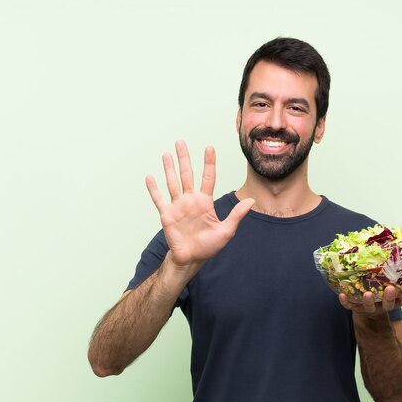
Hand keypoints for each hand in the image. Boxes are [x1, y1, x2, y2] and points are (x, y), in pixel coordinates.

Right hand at [145, 141, 254, 270]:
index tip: (209, 147)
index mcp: (205, 201)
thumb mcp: (227, 230)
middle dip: (184, 158)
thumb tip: (251, 201)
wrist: (192, 259)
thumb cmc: (209, 246)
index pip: (208, 177)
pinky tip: (150, 177)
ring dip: (169, 168)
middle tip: (181, 142)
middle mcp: (191, 200)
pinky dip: (154, 189)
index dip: (209, 163)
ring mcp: (178, 206)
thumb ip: (237, 214)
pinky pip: (159, 199)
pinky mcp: (167, 215)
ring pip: (173, 182)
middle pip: (187, 174)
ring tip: (166, 154)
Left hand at [338, 283, 401, 317]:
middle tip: (390, 288)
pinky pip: (350, 306)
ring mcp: (370, 308)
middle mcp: (383, 305)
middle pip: (389, 304)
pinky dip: (346, 302)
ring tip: (367, 294)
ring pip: (370, 307)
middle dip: (389, 297)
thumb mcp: (389, 282)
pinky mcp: (357, 308)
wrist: (368, 308)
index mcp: (394, 300)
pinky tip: (342, 295)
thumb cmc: (381, 290)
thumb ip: (394, 272)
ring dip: (369, 301)